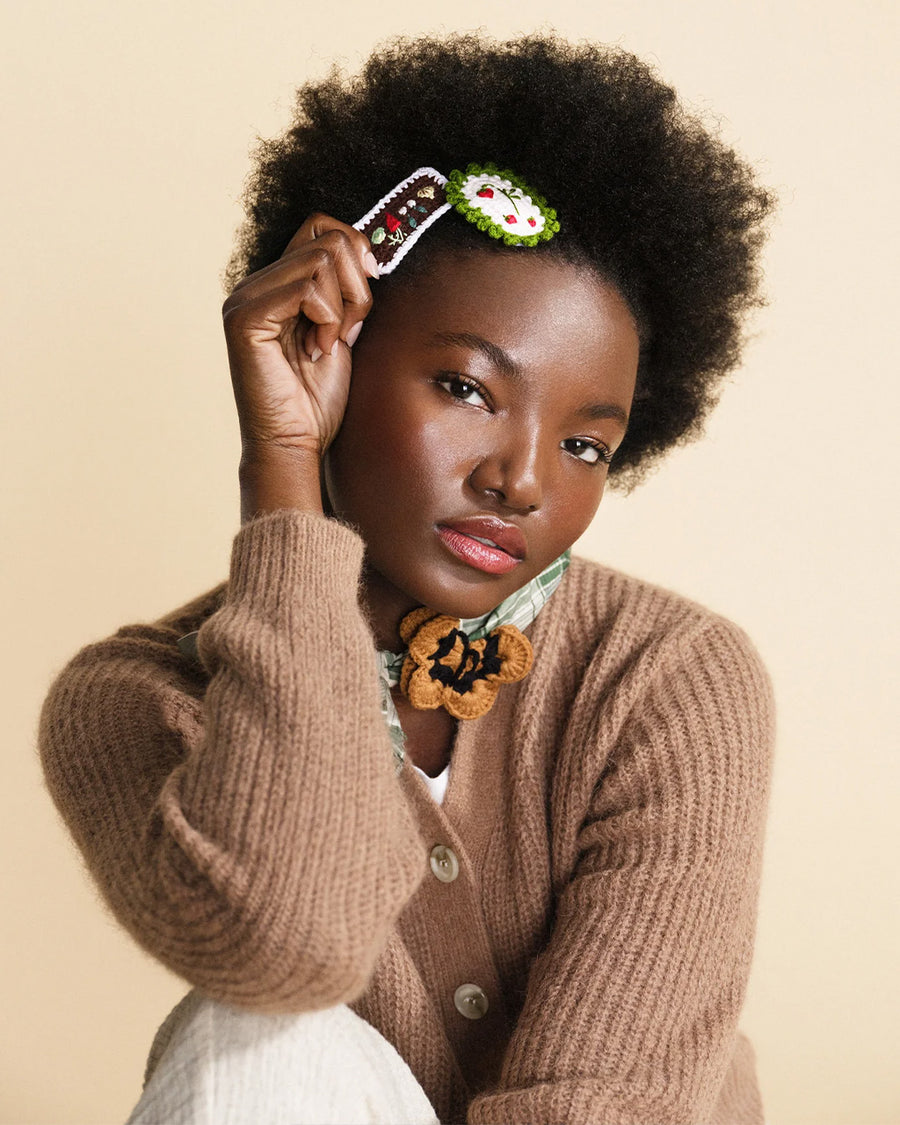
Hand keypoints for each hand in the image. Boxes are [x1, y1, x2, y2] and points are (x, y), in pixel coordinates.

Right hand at [221, 214, 377, 519]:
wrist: (295, 445)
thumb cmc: (318, 400)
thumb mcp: (343, 332)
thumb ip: (346, 291)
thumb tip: (369, 250)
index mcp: (276, 284)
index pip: (321, 226)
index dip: (357, 249)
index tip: (372, 286)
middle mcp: (255, 284)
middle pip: (328, 238)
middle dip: (357, 285)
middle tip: (348, 330)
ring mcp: (245, 298)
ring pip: (322, 258)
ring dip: (345, 305)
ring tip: (330, 344)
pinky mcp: (245, 317)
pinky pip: (307, 288)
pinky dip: (328, 319)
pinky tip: (319, 351)